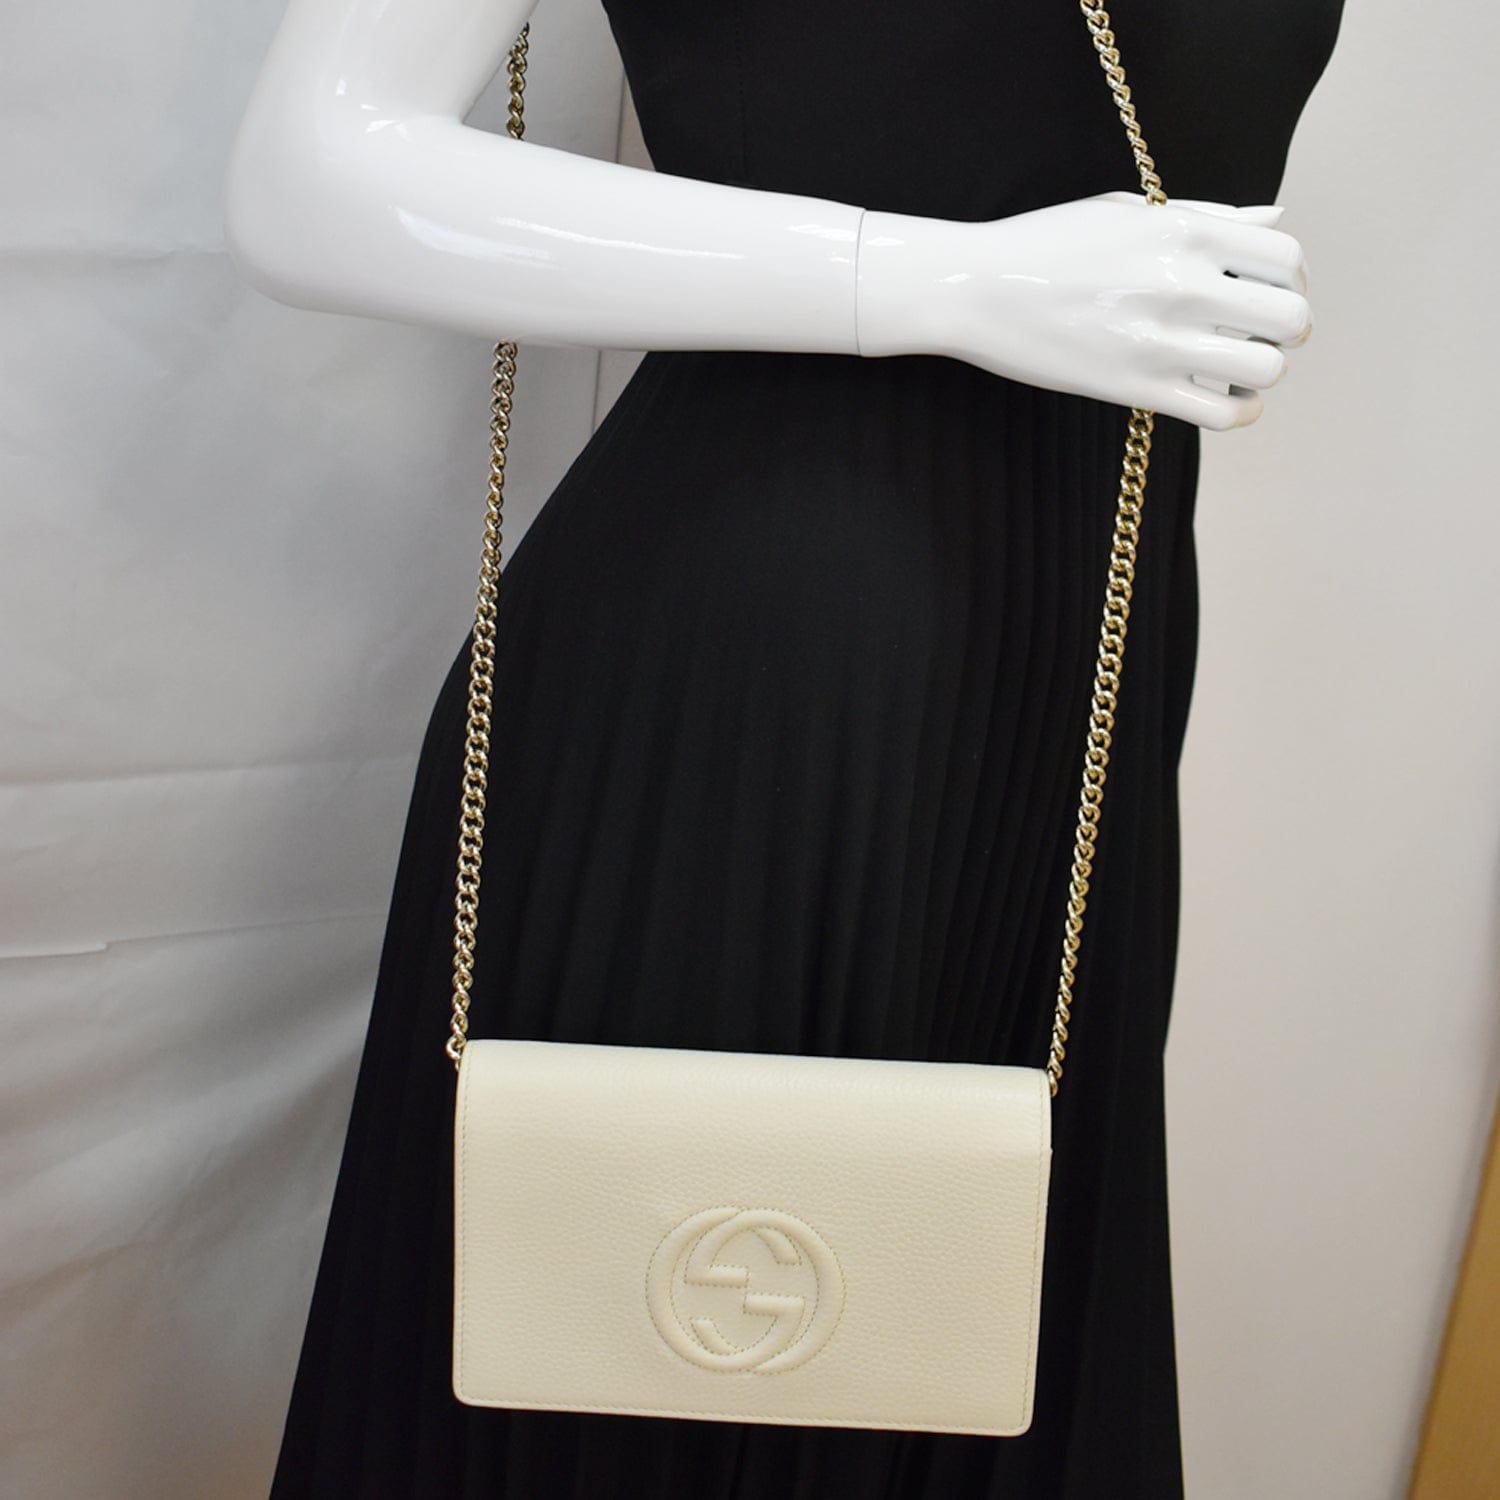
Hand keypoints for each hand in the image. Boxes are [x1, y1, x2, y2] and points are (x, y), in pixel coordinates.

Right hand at [857, 193, 1312, 430]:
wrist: (979, 288)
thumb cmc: (1049, 244)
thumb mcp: (1129, 212)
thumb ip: (1207, 216)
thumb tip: (1275, 216)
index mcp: (1187, 231)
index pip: (1288, 257)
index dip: (1293, 279)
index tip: (1271, 292)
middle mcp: (1184, 283)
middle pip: (1290, 317)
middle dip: (1289, 330)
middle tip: (1263, 337)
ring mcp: (1160, 339)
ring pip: (1265, 369)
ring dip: (1263, 373)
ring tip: (1238, 370)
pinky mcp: (1135, 387)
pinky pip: (1223, 414)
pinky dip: (1239, 413)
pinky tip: (1223, 400)